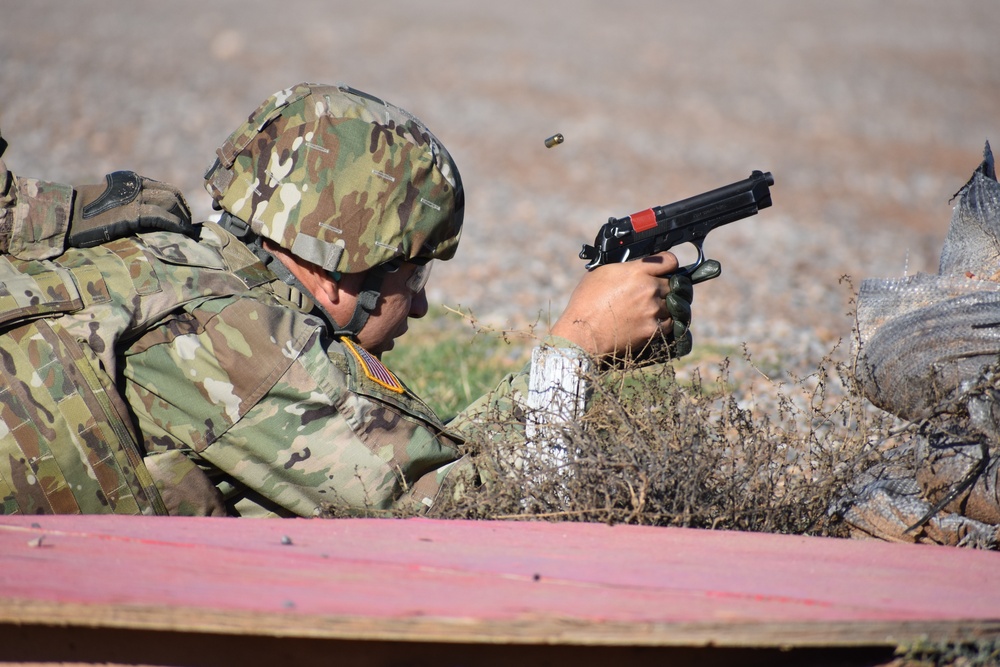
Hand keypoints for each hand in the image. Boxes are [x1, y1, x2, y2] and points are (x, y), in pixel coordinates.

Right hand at [68, 171, 197, 246]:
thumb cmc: (87, 214)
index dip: (179, 203)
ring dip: (182, 218)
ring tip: (186, 232)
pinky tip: (181, 233)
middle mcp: (136, 184)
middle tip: (188, 226)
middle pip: (172, 194)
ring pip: (170, 203)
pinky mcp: (132, 213)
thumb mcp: (113, 201)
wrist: (67, 215)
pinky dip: (175, 225)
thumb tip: (150, 217)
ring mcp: (134, 198)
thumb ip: (131, 202)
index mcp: (132, 180)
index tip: (184, 216)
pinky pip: (161, 217)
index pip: (166, 188)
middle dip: (184, 211)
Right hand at [552, 253, 720, 360]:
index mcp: (636, 271)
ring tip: (649, 310)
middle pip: (672, 284)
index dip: (669, 265)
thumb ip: (625, 267)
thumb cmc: (585, 303)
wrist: (582, 334)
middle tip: (652, 294)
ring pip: (673, 304)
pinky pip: (670, 323)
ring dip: (665, 306)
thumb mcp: (601, 273)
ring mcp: (652, 309)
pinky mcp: (653, 329)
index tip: (666, 270)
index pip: (670, 261)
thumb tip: (635, 265)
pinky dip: (664, 322)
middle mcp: (648, 288)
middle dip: (664, 288)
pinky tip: (650, 322)